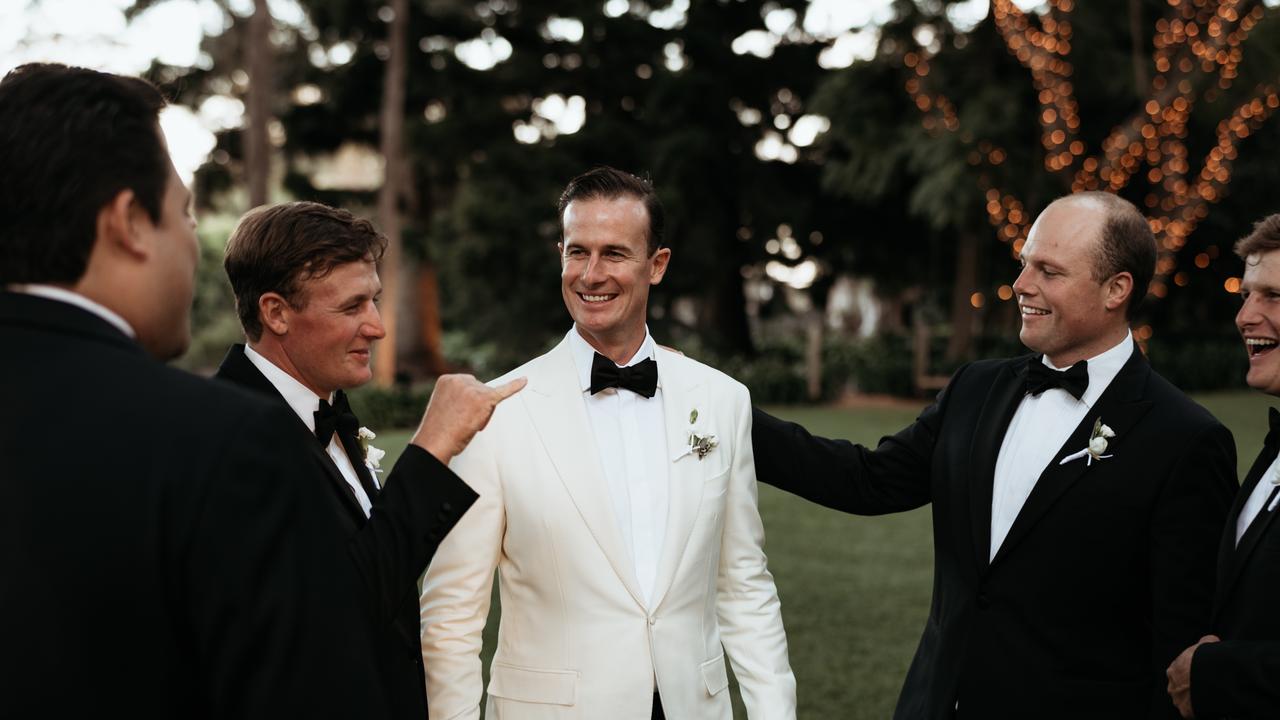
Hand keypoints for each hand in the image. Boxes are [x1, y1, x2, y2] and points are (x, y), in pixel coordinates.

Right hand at [411, 374, 525, 463]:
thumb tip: (473, 402)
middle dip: (476, 406)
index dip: (467, 402)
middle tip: (461, 421)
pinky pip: (503, 392)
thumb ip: (457, 397)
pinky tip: (524, 381)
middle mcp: (460, 379)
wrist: (434, 442)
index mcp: (446, 379)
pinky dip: (515, 387)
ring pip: (488, 398)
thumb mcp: (444, 406)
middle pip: (480, 389)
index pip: (467, 386)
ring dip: (482, 413)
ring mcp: (472, 388)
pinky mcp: (484, 398)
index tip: (458, 413)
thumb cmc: (438, 430)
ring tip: (466, 423)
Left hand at [1167, 634, 1219, 717]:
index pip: (1180, 674)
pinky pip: (1191, 713)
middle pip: (1180, 688)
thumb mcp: (1205, 645)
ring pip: (1184, 701)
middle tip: (1203, 689)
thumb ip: (1206, 641)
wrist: (1209, 675)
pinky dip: (1198, 711)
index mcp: (1173, 669)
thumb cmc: (1206, 659)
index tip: (1199, 677)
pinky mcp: (1185, 710)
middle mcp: (1172, 684)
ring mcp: (1178, 698)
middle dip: (1189, 689)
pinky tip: (1207, 708)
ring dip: (1192, 701)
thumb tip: (1212, 640)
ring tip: (1206, 699)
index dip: (1190, 675)